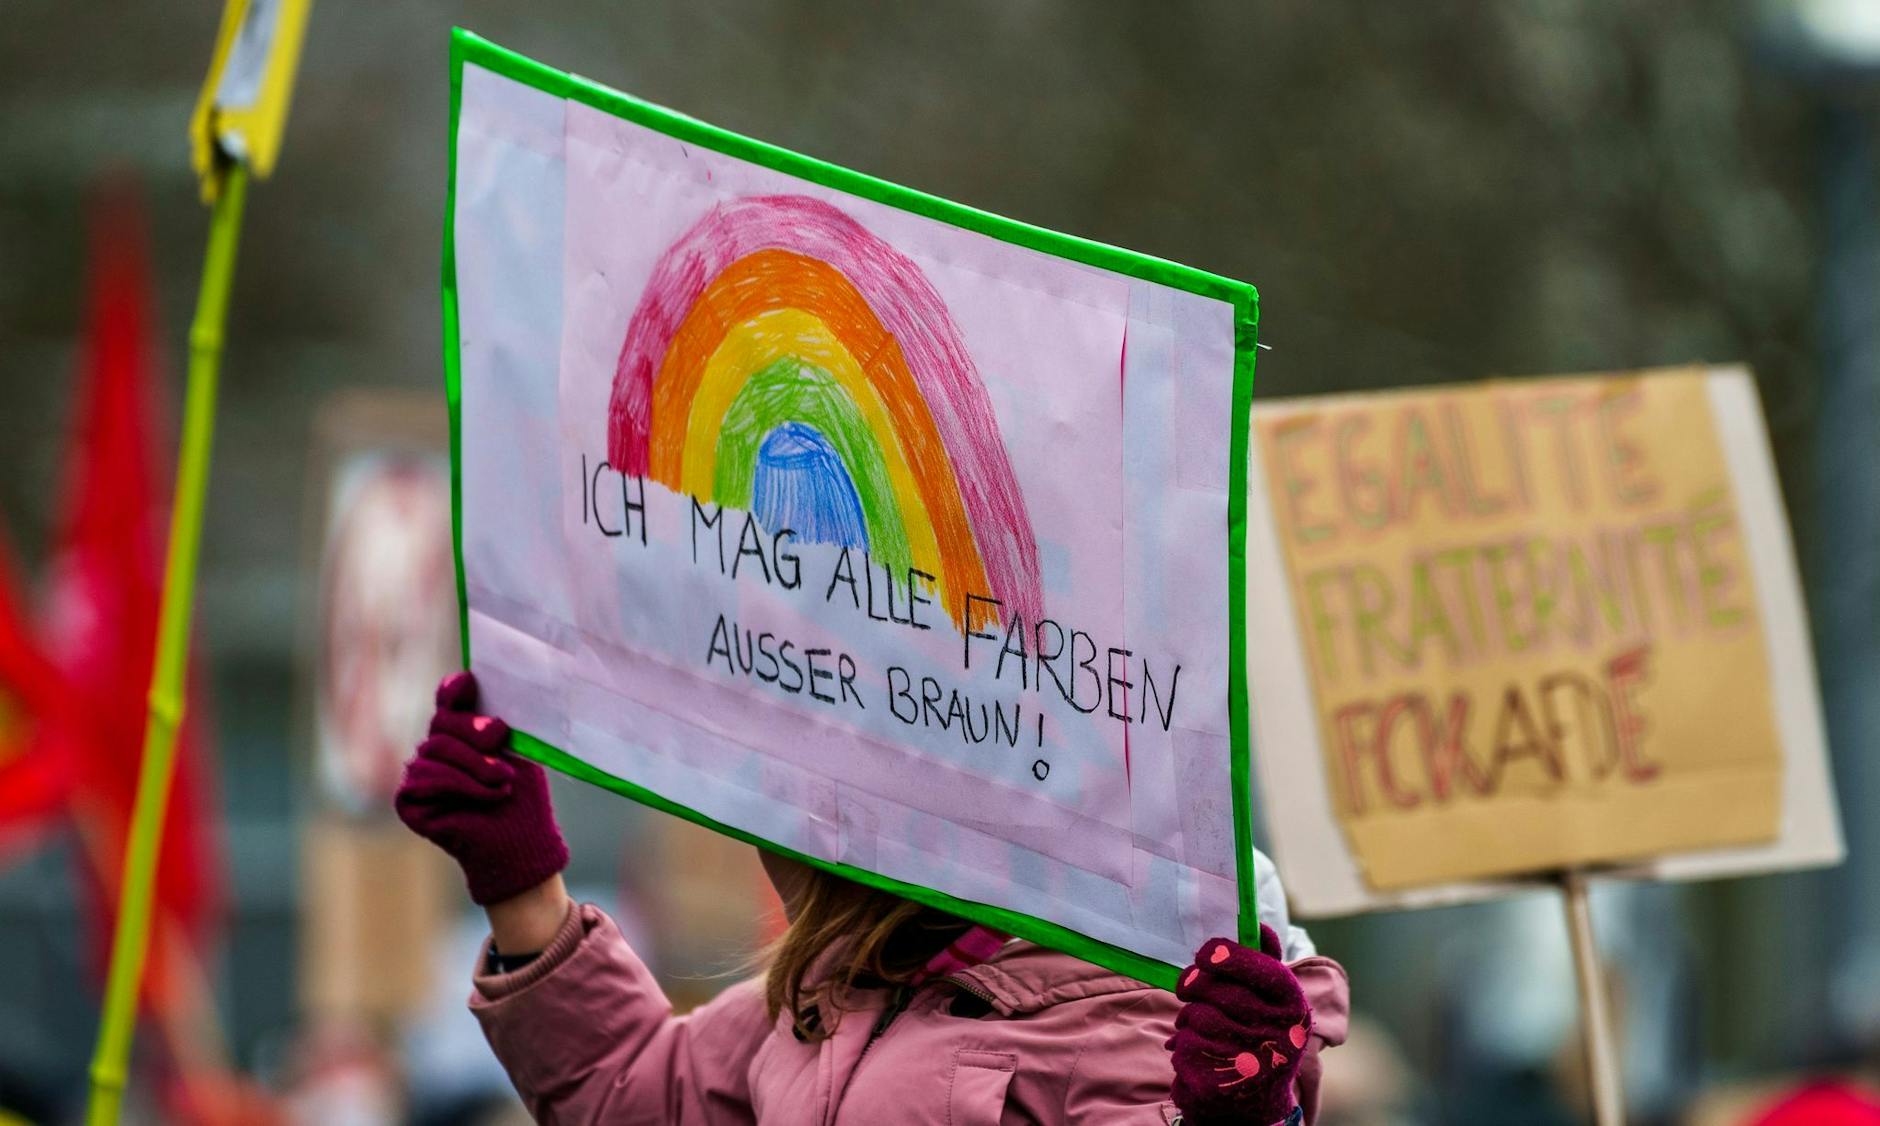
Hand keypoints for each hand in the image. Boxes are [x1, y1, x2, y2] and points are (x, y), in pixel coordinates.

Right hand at [394, 672, 568, 908]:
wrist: (522, 843)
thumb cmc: (523, 798)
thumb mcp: (516, 752)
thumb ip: (496, 723)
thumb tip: (486, 687)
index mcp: (463, 733)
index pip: (449, 701)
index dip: (454, 690)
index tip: (468, 682)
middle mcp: (437, 750)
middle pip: (441, 723)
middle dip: (473, 731)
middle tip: (499, 739)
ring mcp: (420, 775)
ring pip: (435, 750)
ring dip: (475, 765)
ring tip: (503, 783)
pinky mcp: (409, 801)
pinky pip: (425, 778)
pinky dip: (460, 785)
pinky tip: (485, 797)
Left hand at [1167, 925, 1311, 1125]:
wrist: (1253, 1102)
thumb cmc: (1258, 1036)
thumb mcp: (1271, 1003)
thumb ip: (1264, 962)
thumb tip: (1259, 924)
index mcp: (1294, 1009)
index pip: (1265, 970)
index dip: (1231, 956)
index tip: (1206, 952)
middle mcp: (1279, 1036)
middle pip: (1219, 990)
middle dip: (1195, 983)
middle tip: (1188, 986)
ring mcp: (1250, 1061)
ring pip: (1197, 1015)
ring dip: (1187, 1016)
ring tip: (1196, 1024)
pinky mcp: (1220, 1080)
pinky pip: (1184, 1042)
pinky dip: (1181, 1041)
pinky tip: (1195, 1049)